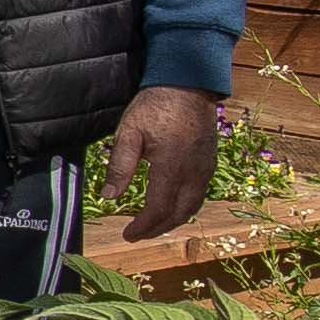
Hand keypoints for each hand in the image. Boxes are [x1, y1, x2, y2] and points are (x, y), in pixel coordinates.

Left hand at [108, 86, 221, 240]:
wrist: (188, 85)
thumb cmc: (155, 106)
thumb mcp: (129, 132)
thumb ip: (120, 166)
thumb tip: (109, 196)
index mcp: (171, 168)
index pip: (158, 210)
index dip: (142, 227)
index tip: (127, 234)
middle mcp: (193, 173)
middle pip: (177, 215)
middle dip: (156, 229)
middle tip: (136, 234)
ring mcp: (205, 169)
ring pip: (192, 207)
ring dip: (172, 221)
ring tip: (152, 226)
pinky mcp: (210, 163)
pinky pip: (199, 195)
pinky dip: (184, 208)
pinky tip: (172, 207)